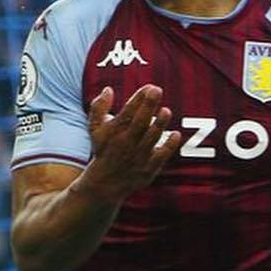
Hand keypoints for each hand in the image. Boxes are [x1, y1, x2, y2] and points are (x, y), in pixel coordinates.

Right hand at [81, 84, 181, 200]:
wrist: (106, 182)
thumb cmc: (104, 149)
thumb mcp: (95, 129)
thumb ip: (99, 107)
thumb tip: (108, 89)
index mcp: (115, 131)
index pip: (128, 112)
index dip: (139, 98)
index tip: (149, 87)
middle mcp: (127, 143)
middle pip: (139, 122)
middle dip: (148, 105)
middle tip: (157, 90)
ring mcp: (138, 156)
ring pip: (151, 138)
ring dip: (159, 124)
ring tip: (166, 111)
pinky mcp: (148, 168)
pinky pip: (161, 156)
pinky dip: (169, 146)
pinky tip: (175, 134)